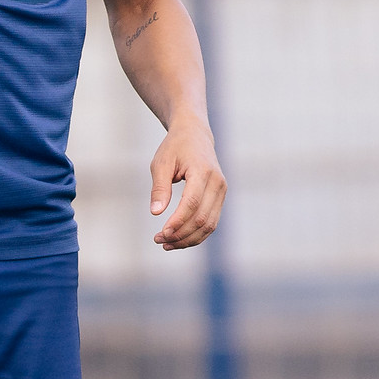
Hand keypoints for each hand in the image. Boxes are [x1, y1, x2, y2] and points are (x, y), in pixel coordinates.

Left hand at [149, 116, 225, 249]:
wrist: (195, 134)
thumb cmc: (175, 147)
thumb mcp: (161, 163)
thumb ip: (160, 188)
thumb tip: (156, 213)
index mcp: (202, 171)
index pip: (192, 203)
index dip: (178, 221)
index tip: (162, 233)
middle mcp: (217, 182)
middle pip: (202, 218)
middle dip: (181, 234)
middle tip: (158, 240)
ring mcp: (222, 191)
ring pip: (209, 225)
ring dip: (188, 239)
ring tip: (166, 244)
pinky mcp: (220, 198)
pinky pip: (211, 222)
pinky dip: (196, 234)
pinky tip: (178, 239)